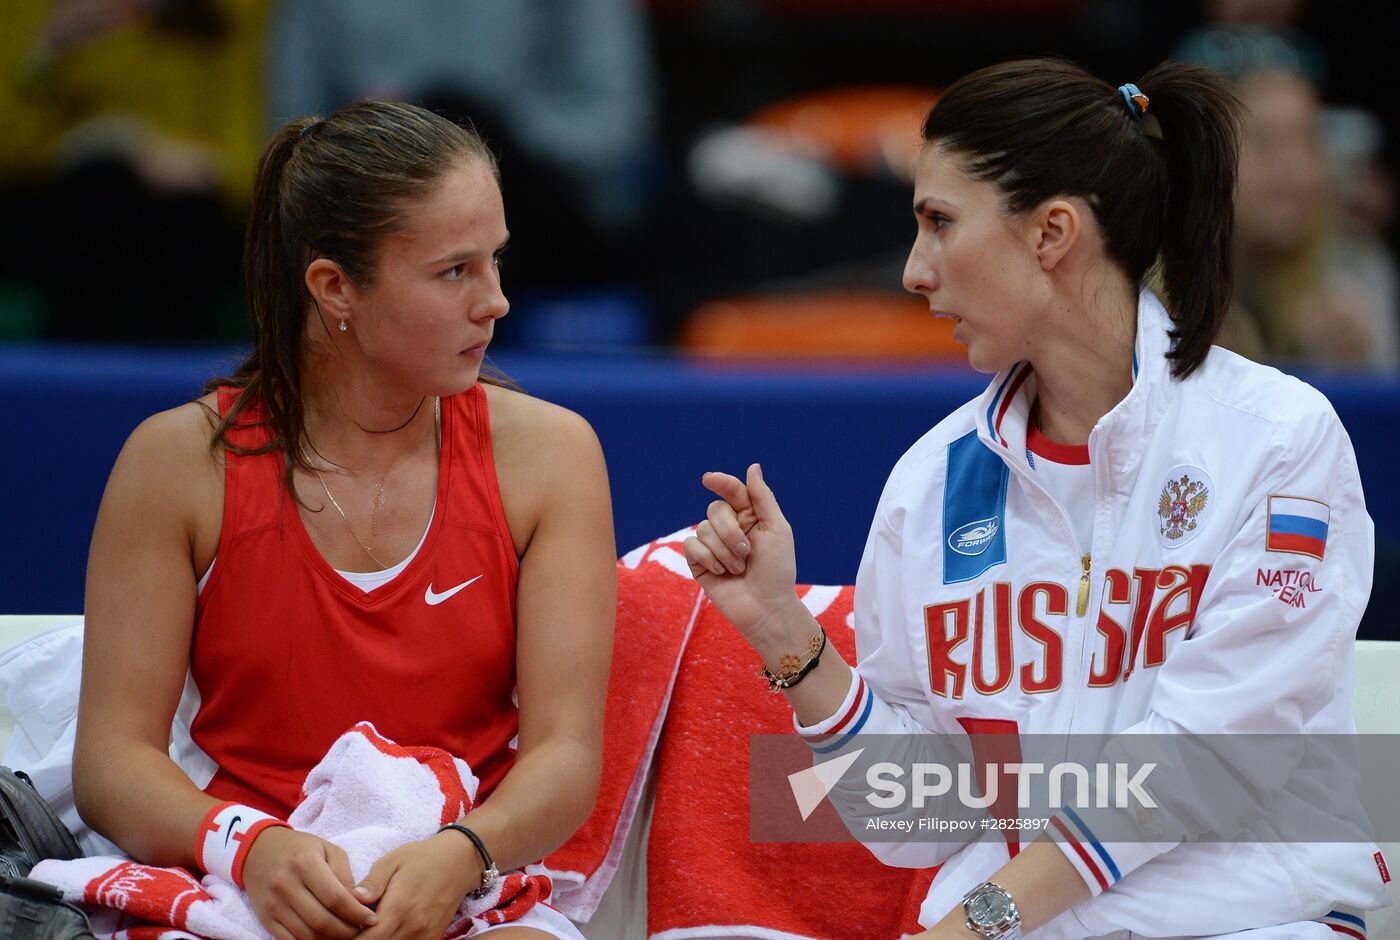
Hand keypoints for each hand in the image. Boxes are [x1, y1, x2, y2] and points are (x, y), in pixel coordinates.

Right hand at [241, 826, 376, 939]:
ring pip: (307, 935)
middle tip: (360, 929)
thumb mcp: (328, 849)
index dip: (357, 913)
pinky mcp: (266, 919)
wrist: (260, 851)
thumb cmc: (301, 849)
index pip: (336, 898)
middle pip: (322, 920)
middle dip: (346, 931)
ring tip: (345, 934)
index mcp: (305, 863)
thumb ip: (344, 873)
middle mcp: (286, 885)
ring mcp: (274, 904)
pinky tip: (325, 938)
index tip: (371, 919)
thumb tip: (357, 902)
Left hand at [354, 831, 482, 939]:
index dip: (349, 939)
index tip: (338, 931)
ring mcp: (425, 935)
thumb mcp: (393, 861)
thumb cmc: (422, 857)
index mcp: (399, 907)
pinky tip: (386, 930)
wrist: (460, 860)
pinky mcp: (432, 938)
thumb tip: (351, 899)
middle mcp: (413, 927)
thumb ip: (371, 883)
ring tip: (366, 929)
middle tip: (350, 930)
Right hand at [684, 464, 799, 642]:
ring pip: (703, 529)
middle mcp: (729, 527)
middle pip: (715, 510)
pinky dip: (708, 558)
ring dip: (724, 551)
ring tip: (738, 568)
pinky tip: (721, 573)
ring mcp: (712, 545)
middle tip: (746, 552)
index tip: (708, 479)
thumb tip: (752, 467)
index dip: (720, 482)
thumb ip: (763, 498)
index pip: (732, 490)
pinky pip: (691, 546)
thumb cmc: (778, 570)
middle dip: (730, 531)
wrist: (767, 607)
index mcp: (749, 516)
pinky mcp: (699, 562)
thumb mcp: (777, 530)